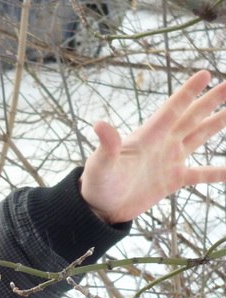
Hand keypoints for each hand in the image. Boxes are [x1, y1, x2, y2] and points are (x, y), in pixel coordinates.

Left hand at [79, 70, 225, 223]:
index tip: (205, 74)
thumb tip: (100, 125)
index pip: (172, 109)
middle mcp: (163, 143)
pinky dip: (217, 173)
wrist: (102, 209)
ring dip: (217, 124)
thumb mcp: (101, 164)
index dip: (188, 93)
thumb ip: (107, 146)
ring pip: (199, 137)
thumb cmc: (98, 183)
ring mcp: (170, 160)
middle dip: (211, 100)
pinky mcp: (173, 180)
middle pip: (192, 116)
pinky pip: (201, 174)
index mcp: (149, 135)